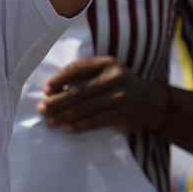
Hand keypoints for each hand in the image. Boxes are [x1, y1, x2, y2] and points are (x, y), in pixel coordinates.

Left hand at [38, 56, 166, 133]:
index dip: (60, 79)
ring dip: (64, 116)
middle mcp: (115, 77)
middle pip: (79, 91)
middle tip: (42, 109)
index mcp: (107, 63)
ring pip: (85, 109)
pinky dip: (79, 125)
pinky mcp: (122, 115)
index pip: (78, 69)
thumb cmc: (118, 85)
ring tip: (50, 121)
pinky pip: (95, 122)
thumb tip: (52, 90)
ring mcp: (120, 97)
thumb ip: (83, 75)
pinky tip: (67, 128)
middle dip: (57, 102)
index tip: (46, 89)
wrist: (150, 102)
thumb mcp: (106, 71)